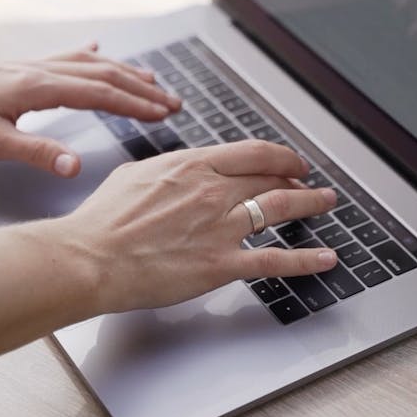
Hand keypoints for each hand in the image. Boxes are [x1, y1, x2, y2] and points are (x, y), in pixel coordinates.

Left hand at [0, 44, 179, 175]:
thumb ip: (37, 152)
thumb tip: (76, 166)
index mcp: (39, 87)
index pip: (101, 94)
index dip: (136, 104)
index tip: (163, 112)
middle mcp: (41, 70)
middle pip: (104, 74)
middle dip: (142, 88)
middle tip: (172, 100)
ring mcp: (33, 65)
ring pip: (90, 63)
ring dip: (124, 71)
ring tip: (151, 79)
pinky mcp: (22, 67)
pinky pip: (66, 56)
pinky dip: (89, 55)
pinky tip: (97, 49)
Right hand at [56, 140, 337, 313]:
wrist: (89, 258)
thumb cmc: (103, 221)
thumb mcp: (134, 176)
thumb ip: (166, 170)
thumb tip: (177, 169)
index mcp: (192, 166)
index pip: (252, 152)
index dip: (280, 155)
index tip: (290, 160)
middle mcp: (212, 190)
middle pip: (272, 176)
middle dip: (299, 177)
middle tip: (311, 183)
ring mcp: (220, 227)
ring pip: (281, 207)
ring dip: (311, 203)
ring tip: (327, 202)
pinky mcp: (221, 264)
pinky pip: (275, 260)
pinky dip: (307, 259)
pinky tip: (326, 258)